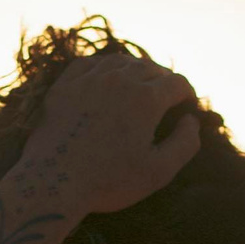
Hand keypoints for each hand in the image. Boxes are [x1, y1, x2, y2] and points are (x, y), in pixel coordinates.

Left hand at [11, 50, 203, 217]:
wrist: (52, 181)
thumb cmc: (108, 181)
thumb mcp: (159, 171)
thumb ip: (185, 143)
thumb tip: (192, 120)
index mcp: (146, 98)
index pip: (178, 83)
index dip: (188, 95)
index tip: (187, 109)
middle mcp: (119, 79)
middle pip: (151, 68)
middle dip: (164, 83)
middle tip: (166, 101)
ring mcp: (89, 78)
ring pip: (122, 62)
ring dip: (136, 72)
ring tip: (140, 88)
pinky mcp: (65, 84)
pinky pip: (91, 64)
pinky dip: (106, 68)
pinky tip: (107, 81)